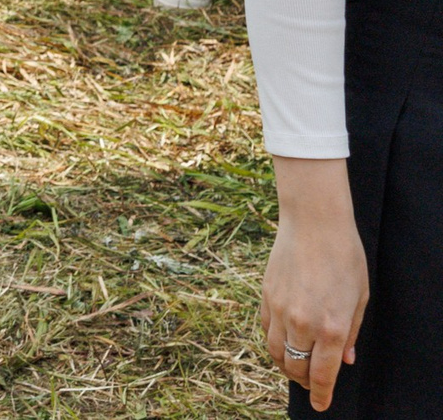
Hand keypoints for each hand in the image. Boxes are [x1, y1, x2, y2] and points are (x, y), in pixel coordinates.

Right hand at [261, 158, 367, 411]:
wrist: (314, 223)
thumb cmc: (344, 258)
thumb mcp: (359, 298)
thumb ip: (351, 333)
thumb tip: (344, 360)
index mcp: (332, 326)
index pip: (321, 374)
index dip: (320, 394)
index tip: (320, 405)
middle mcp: (303, 322)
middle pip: (295, 367)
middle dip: (303, 381)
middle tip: (311, 384)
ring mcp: (280, 310)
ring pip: (276, 352)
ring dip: (285, 365)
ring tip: (295, 367)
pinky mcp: (265, 296)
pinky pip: (266, 331)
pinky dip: (274, 343)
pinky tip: (284, 342)